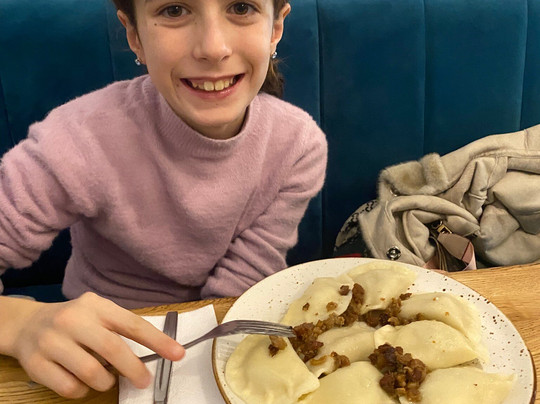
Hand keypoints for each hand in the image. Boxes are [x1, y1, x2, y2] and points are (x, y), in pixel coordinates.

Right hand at [0, 292, 183, 397]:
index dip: (158, 340)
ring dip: (106, 382)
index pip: (132, 324)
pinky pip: (70, 388)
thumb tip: (157, 349)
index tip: (177, 353)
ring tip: (106, 378)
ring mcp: (52, 342)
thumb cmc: (75, 321)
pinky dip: (83, 391)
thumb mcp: (98, 313)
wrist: (27, 324)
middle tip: (145, 381)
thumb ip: (121, 327)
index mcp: (96, 306)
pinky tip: (83, 382)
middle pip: (112, 349)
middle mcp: (73, 320)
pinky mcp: (36, 364)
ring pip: (91, 373)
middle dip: (134, 369)